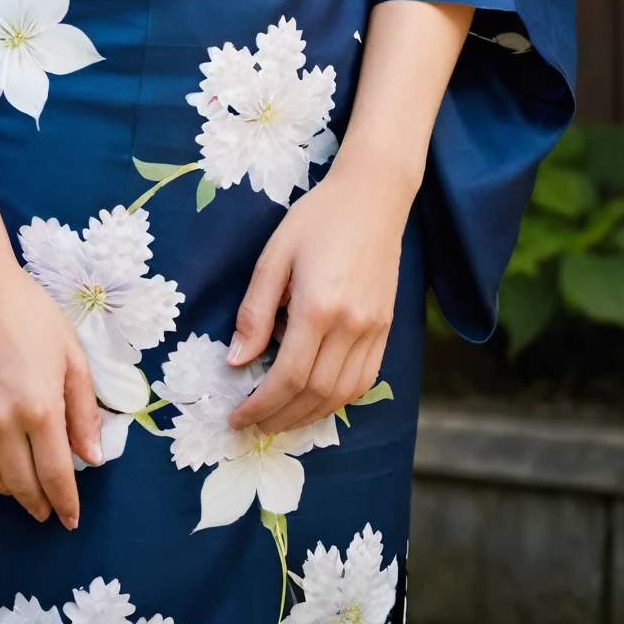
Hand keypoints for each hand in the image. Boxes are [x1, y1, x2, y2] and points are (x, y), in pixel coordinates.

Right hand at [0, 243, 102, 527]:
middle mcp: (2, 419)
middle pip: (22, 485)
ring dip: (10, 490)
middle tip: (47, 511)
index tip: (70, 520)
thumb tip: (91, 458)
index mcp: (41, 406)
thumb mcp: (70, 352)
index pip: (56, 475)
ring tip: (22, 487)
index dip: (65, 503)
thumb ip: (82, 409)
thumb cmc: (28, 310)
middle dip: (38, 504)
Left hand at [226, 154, 410, 436]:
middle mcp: (351, 326)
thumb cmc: (317, 219)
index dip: (260, 405)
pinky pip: (364, 380)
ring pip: (342, 395)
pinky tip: (315, 400)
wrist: (373, 197)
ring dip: (308, 417)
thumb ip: (254, 311)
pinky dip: (338, 400)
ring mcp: (375, 330)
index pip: (288, 377)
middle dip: (280, 418)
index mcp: (318, 306)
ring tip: (279, 420)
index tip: (236, 418)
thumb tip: (236, 361)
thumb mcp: (274, 256)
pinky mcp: (387, 329)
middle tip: (252, 426)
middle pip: (315, 394)